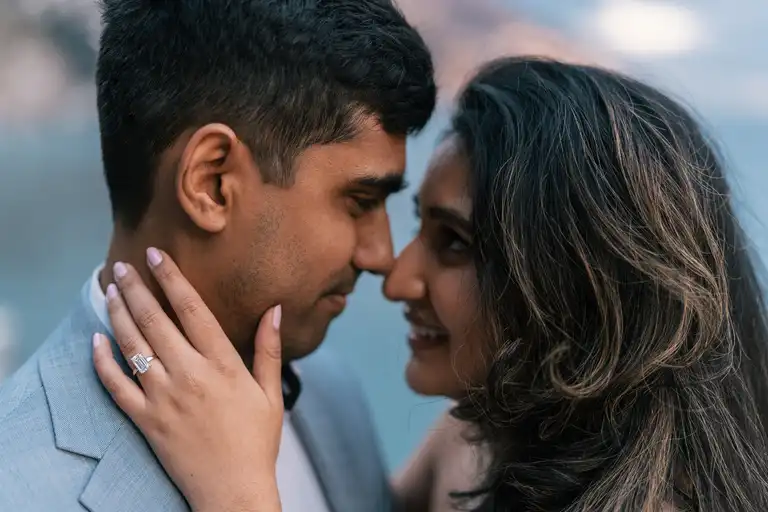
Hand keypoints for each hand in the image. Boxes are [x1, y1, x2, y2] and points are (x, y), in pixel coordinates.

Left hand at [92, 248, 282, 511]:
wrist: (233, 489)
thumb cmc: (257, 441)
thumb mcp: (271, 392)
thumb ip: (269, 349)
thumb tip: (275, 309)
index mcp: (222, 364)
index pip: (192, 311)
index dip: (173, 280)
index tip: (157, 256)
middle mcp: (189, 374)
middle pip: (155, 321)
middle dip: (136, 289)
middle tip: (122, 265)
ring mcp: (163, 397)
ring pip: (133, 346)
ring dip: (118, 314)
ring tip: (109, 290)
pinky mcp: (145, 419)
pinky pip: (116, 386)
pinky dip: (103, 361)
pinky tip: (96, 339)